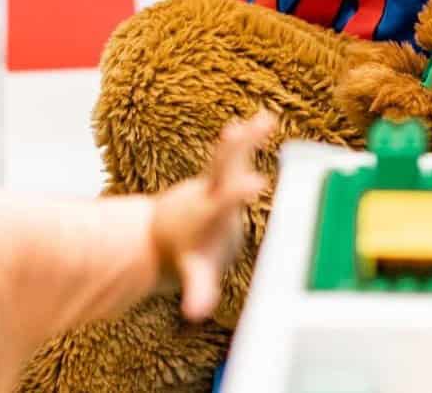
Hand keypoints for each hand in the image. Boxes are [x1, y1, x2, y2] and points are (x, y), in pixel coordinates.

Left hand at [151, 110, 276, 321]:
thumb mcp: (194, 270)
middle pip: (222, 169)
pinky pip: (238, 150)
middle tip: (236, 131)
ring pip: (231, 155)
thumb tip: (195, 314)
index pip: (222, 203)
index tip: (255, 182)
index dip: (237, 194)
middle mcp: (212, 193)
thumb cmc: (187, 252)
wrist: (166, 228)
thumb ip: (198, 290)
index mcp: (208, 215)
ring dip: (246, 137)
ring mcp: (217, 181)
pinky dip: (251, 134)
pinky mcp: (223, 173)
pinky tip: (266, 117)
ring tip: (265, 118)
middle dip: (232, 152)